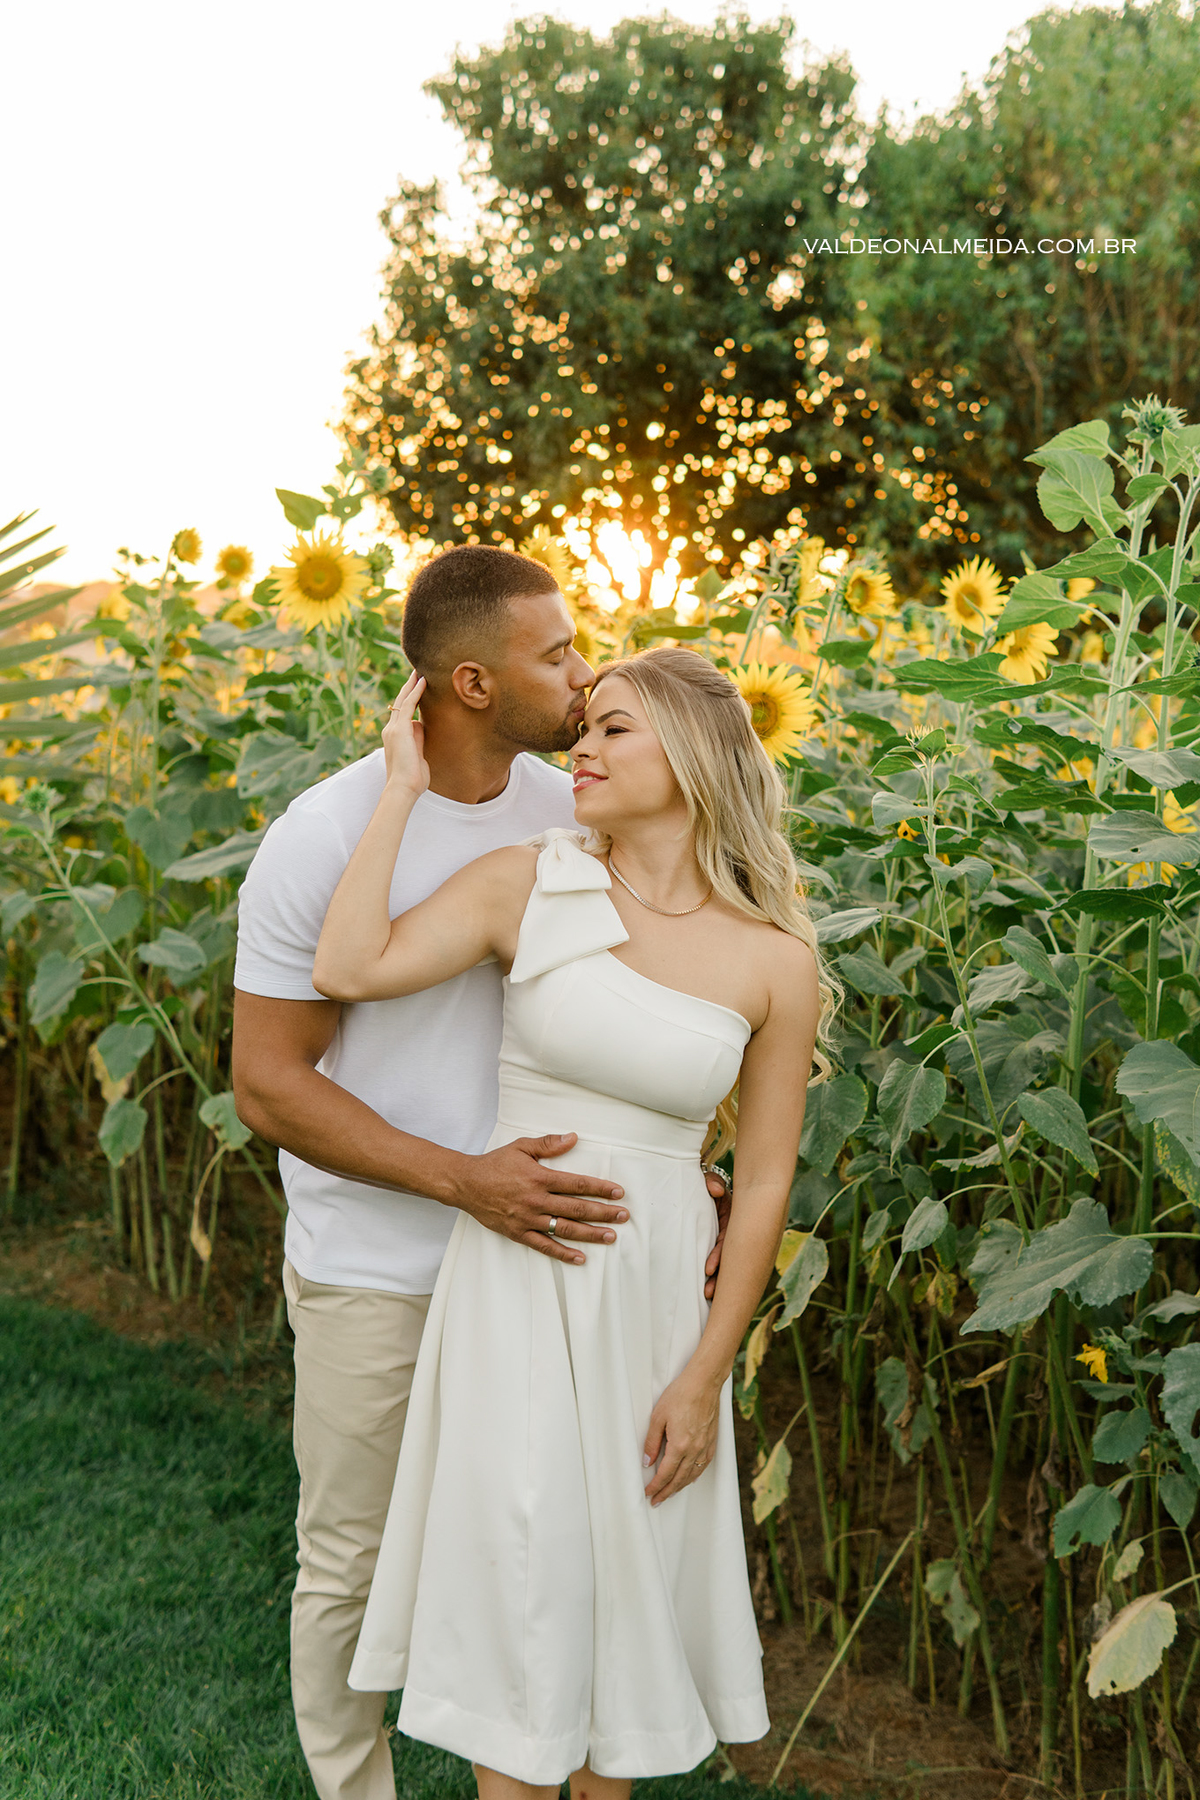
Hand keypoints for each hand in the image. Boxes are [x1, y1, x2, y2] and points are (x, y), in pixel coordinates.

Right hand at [381, 672, 429, 797]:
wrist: (403, 788)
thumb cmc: (412, 778)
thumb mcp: (418, 754)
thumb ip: (418, 739)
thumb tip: (420, 725)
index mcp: (395, 737)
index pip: (401, 713)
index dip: (409, 698)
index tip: (416, 687)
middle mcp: (391, 730)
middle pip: (399, 703)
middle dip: (408, 687)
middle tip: (416, 672)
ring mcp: (393, 729)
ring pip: (402, 700)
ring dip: (411, 685)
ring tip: (419, 671)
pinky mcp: (399, 730)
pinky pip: (408, 705)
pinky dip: (415, 692)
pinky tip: (422, 681)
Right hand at [452, 1133, 627, 1265]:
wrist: (466, 1184)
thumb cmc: (495, 1163)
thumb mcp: (521, 1147)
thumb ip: (548, 1144)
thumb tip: (573, 1137)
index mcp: (539, 1178)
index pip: (577, 1184)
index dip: (600, 1188)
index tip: (618, 1193)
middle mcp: (536, 1200)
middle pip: (577, 1208)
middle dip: (603, 1212)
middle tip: (624, 1216)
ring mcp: (528, 1219)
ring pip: (565, 1229)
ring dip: (590, 1234)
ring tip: (610, 1236)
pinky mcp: (518, 1233)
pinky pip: (544, 1246)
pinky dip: (563, 1253)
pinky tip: (580, 1257)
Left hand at [643, 1371, 720, 1506]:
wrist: (704, 1383)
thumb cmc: (680, 1395)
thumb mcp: (658, 1417)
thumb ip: (652, 1442)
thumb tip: (647, 1462)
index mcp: (680, 1445)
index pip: (665, 1474)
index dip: (656, 1486)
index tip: (648, 1494)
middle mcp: (694, 1450)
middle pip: (679, 1479)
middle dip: (666, 1492)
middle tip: (656, 1501)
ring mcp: (705, 1446)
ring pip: (692, 1475)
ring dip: (680, 1487)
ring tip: (670, 1493)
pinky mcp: (712, 1441)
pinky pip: (704, 1465)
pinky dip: (695, 1475)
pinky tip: (690, 1478)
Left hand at [703, 1169, 731, 1301]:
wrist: (707, 1191)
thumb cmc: (710, 1188)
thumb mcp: (712, 1184)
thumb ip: (712, 1182)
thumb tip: (716, 1190)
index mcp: (732, 1219)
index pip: (726, 1240)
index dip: (718, 1255)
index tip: (708, 1269)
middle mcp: (733, 1233)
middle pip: (729, 1258)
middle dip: (720, 1276)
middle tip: (708, 1293)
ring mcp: (728, 1241)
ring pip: (725, 1264)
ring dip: (717, 1279)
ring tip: (707, 1295)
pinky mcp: (722, 1247)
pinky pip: (719, 1263)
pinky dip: (716, 1274)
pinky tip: (708, 1290)